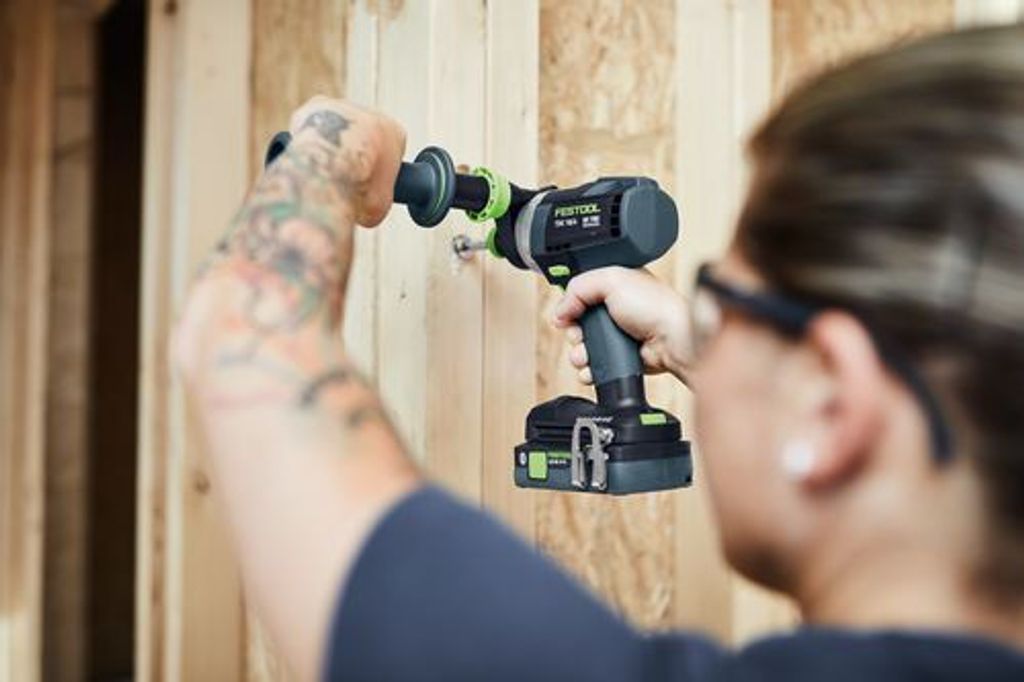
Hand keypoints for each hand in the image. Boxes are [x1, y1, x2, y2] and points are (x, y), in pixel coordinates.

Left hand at [286, 96, 405, 226]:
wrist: (333, 164)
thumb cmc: (360, 184)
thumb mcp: (379, 206)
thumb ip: (375, 202)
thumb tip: (363, 210)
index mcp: (395, 134)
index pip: (390, 150)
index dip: (377, 170)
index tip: (364, 185)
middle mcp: (372, 114)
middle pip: (363, 136)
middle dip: (352, 156)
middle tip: (341, 181)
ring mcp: (344, 107)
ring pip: (337, 128)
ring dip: (330, 146)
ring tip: (319, 172)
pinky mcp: (316, 104)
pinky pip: (312, 123)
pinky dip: (309, 139)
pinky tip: (303, 158)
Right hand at [552, 267, 691, 384]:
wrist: (672, 340)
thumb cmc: (654, 306)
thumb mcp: (611, 279)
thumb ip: (578, 287)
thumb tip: (560, 311)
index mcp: (613, 286)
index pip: (579, 294)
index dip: (570, 304)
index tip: (568, 312)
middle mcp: (613, 311)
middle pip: (576, 323)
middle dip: (573, 332)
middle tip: (581, 333)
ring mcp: (616, 336)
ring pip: (581, 347)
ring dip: (579, 353)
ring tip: (587, 353)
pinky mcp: (618, 358)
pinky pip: (593, 366)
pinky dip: (589, 369)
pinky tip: (593, 366)